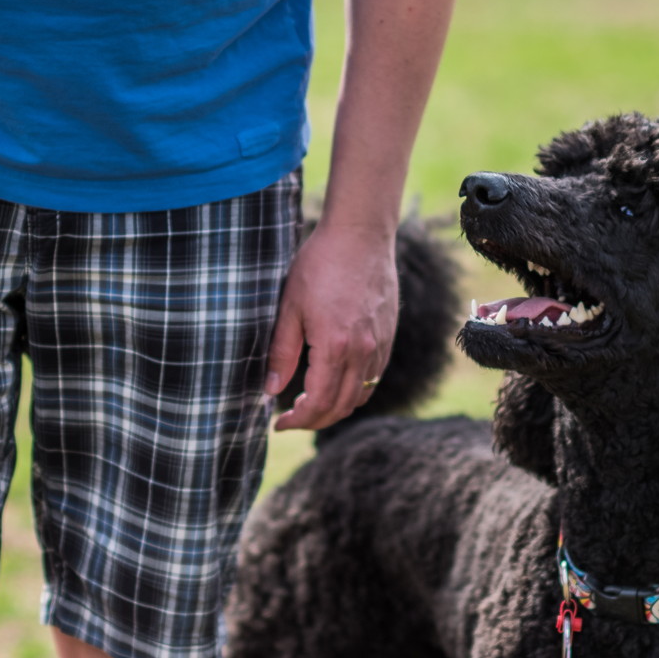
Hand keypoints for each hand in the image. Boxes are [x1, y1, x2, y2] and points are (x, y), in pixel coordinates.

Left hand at [265, 222, 397, 430]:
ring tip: (310, 404)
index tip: (278, 423)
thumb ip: (281, 352)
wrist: (360, 234)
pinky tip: (335, 382)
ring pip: (360, 396)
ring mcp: (379, 345)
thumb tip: (270, 390)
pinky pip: (373, 377)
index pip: (318, 404)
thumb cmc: (319, 264)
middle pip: (341, 407)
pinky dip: (354, 391)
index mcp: (335, 346)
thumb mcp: (289, 307)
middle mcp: (362, 352)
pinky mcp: (388, 336)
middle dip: (314, 421)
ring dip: (335, 408)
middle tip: (291, 419)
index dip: (297, 421)